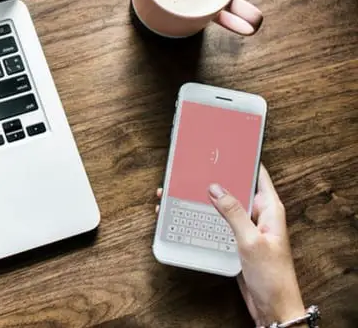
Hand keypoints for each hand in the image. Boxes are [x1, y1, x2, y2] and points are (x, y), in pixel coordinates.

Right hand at [155, 166, 304, 326]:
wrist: (272, 306)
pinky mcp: (235, 240)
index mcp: (270, 209)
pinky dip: (203, 218)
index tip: (224, 147)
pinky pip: (217, 223)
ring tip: (181, 190)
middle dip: (214, 179)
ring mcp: (246, 228)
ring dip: (204, 200)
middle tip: (193, 168)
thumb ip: (233, 213)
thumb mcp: (251, 241)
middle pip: (235, 188)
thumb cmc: (272, 277)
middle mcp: (258, 215)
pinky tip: (186, 214)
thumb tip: (216, 188)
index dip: (243, 159)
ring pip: (222, 206)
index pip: (257, 174)